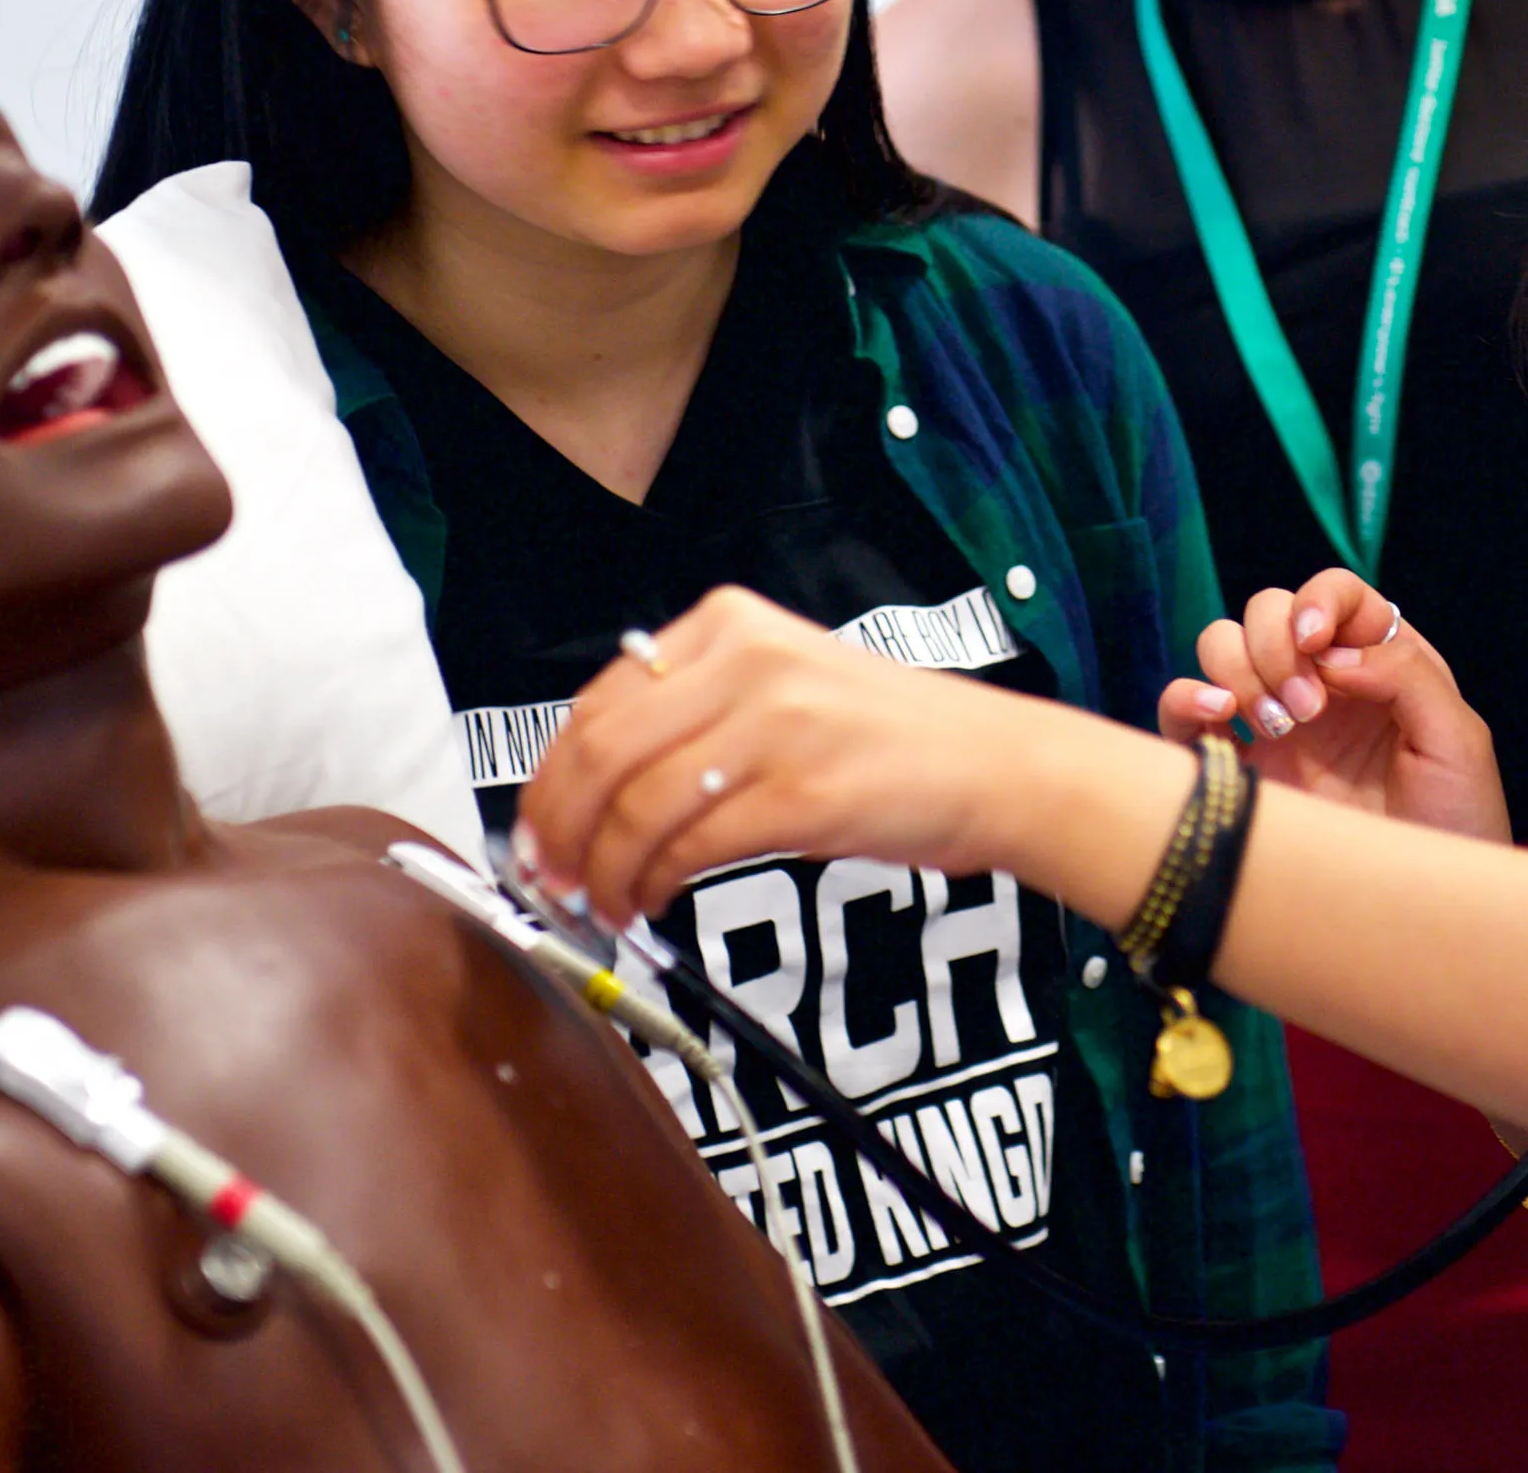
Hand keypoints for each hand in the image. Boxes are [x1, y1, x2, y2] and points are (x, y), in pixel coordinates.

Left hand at [516, 586, 1118, 922]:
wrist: (991, 763)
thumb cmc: (882, 737)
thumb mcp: (779, 685)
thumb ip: (691, 711)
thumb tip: (586, 786)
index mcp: (729, 623)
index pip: (601, 699)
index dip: (552, 777)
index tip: (536, 830)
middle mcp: (747, 660)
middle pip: (605, 751)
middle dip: (560, 828)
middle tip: (550, 878)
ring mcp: (777, 724)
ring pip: (640, 805)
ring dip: (603, 869)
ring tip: (602, 904)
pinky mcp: (804, 793)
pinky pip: (692, 846)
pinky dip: (653, 883)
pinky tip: (650, 901)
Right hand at [1162, 570, 1509, 842]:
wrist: (1420, 915)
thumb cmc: (1456, 828)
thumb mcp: (1457, 742)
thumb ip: (1405, 674)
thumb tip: (1332, 650)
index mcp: (1379, 664)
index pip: (1335, 595)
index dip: (1318, 600)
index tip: (1315, 641)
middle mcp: (1321, 684)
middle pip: (1267, 612)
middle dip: (1276, 644)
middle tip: (1307, 710)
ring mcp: (1273, 724)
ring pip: (1220, 646)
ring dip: (1238, 668)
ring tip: (1277, 726)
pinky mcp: (1233, 769)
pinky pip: (1183, 711)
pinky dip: (1185, 697)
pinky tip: (1218, 716)